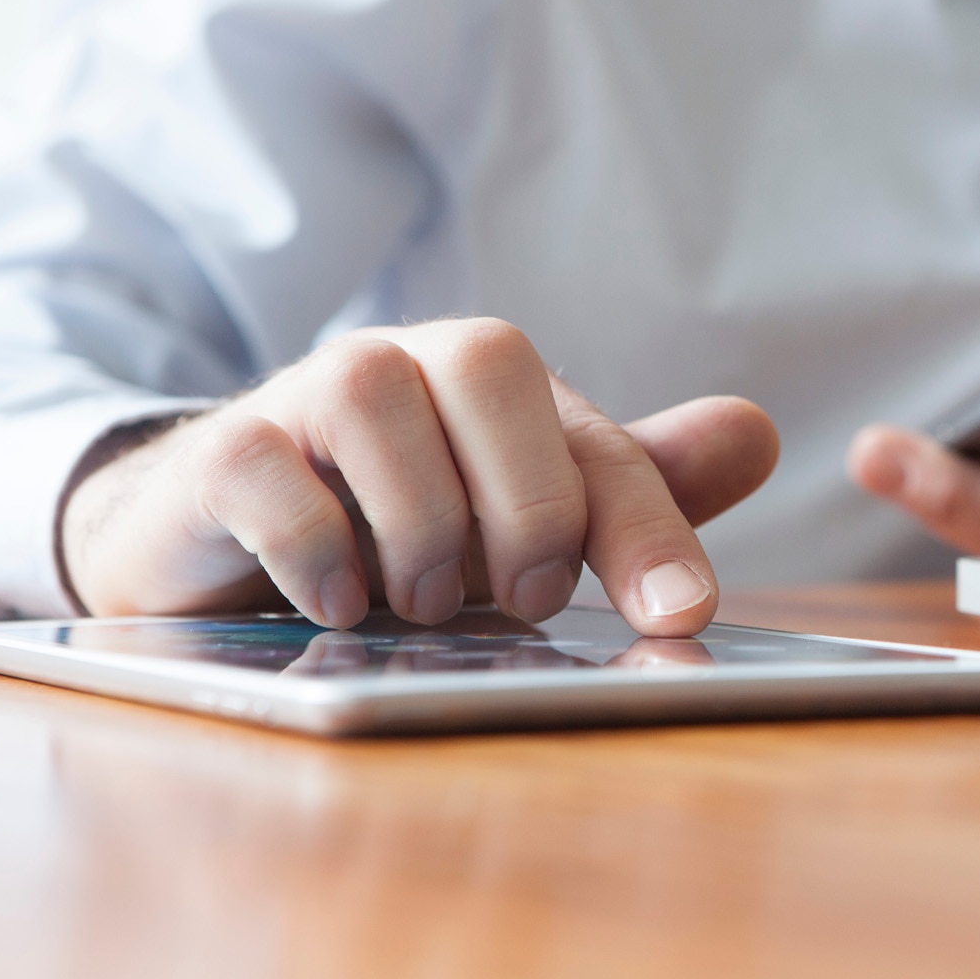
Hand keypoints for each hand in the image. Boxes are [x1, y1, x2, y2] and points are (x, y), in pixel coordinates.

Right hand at [62, 319, 778, 633]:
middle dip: (527, 499)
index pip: (597, 441)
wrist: (230, 536)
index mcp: (499, 386)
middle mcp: (406, 367)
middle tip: (523, 597)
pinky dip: (315, 544)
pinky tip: (339, 603)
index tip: (684, 613)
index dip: (649, 527)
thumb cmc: (404, 528)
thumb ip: (633, 489)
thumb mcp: (524, 520)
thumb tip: (759, 434)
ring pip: (371, 398)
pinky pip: (263, 469)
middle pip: (489, 365)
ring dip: (418, 524)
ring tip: (421, 603)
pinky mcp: (220, 455)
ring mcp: (303, 399)